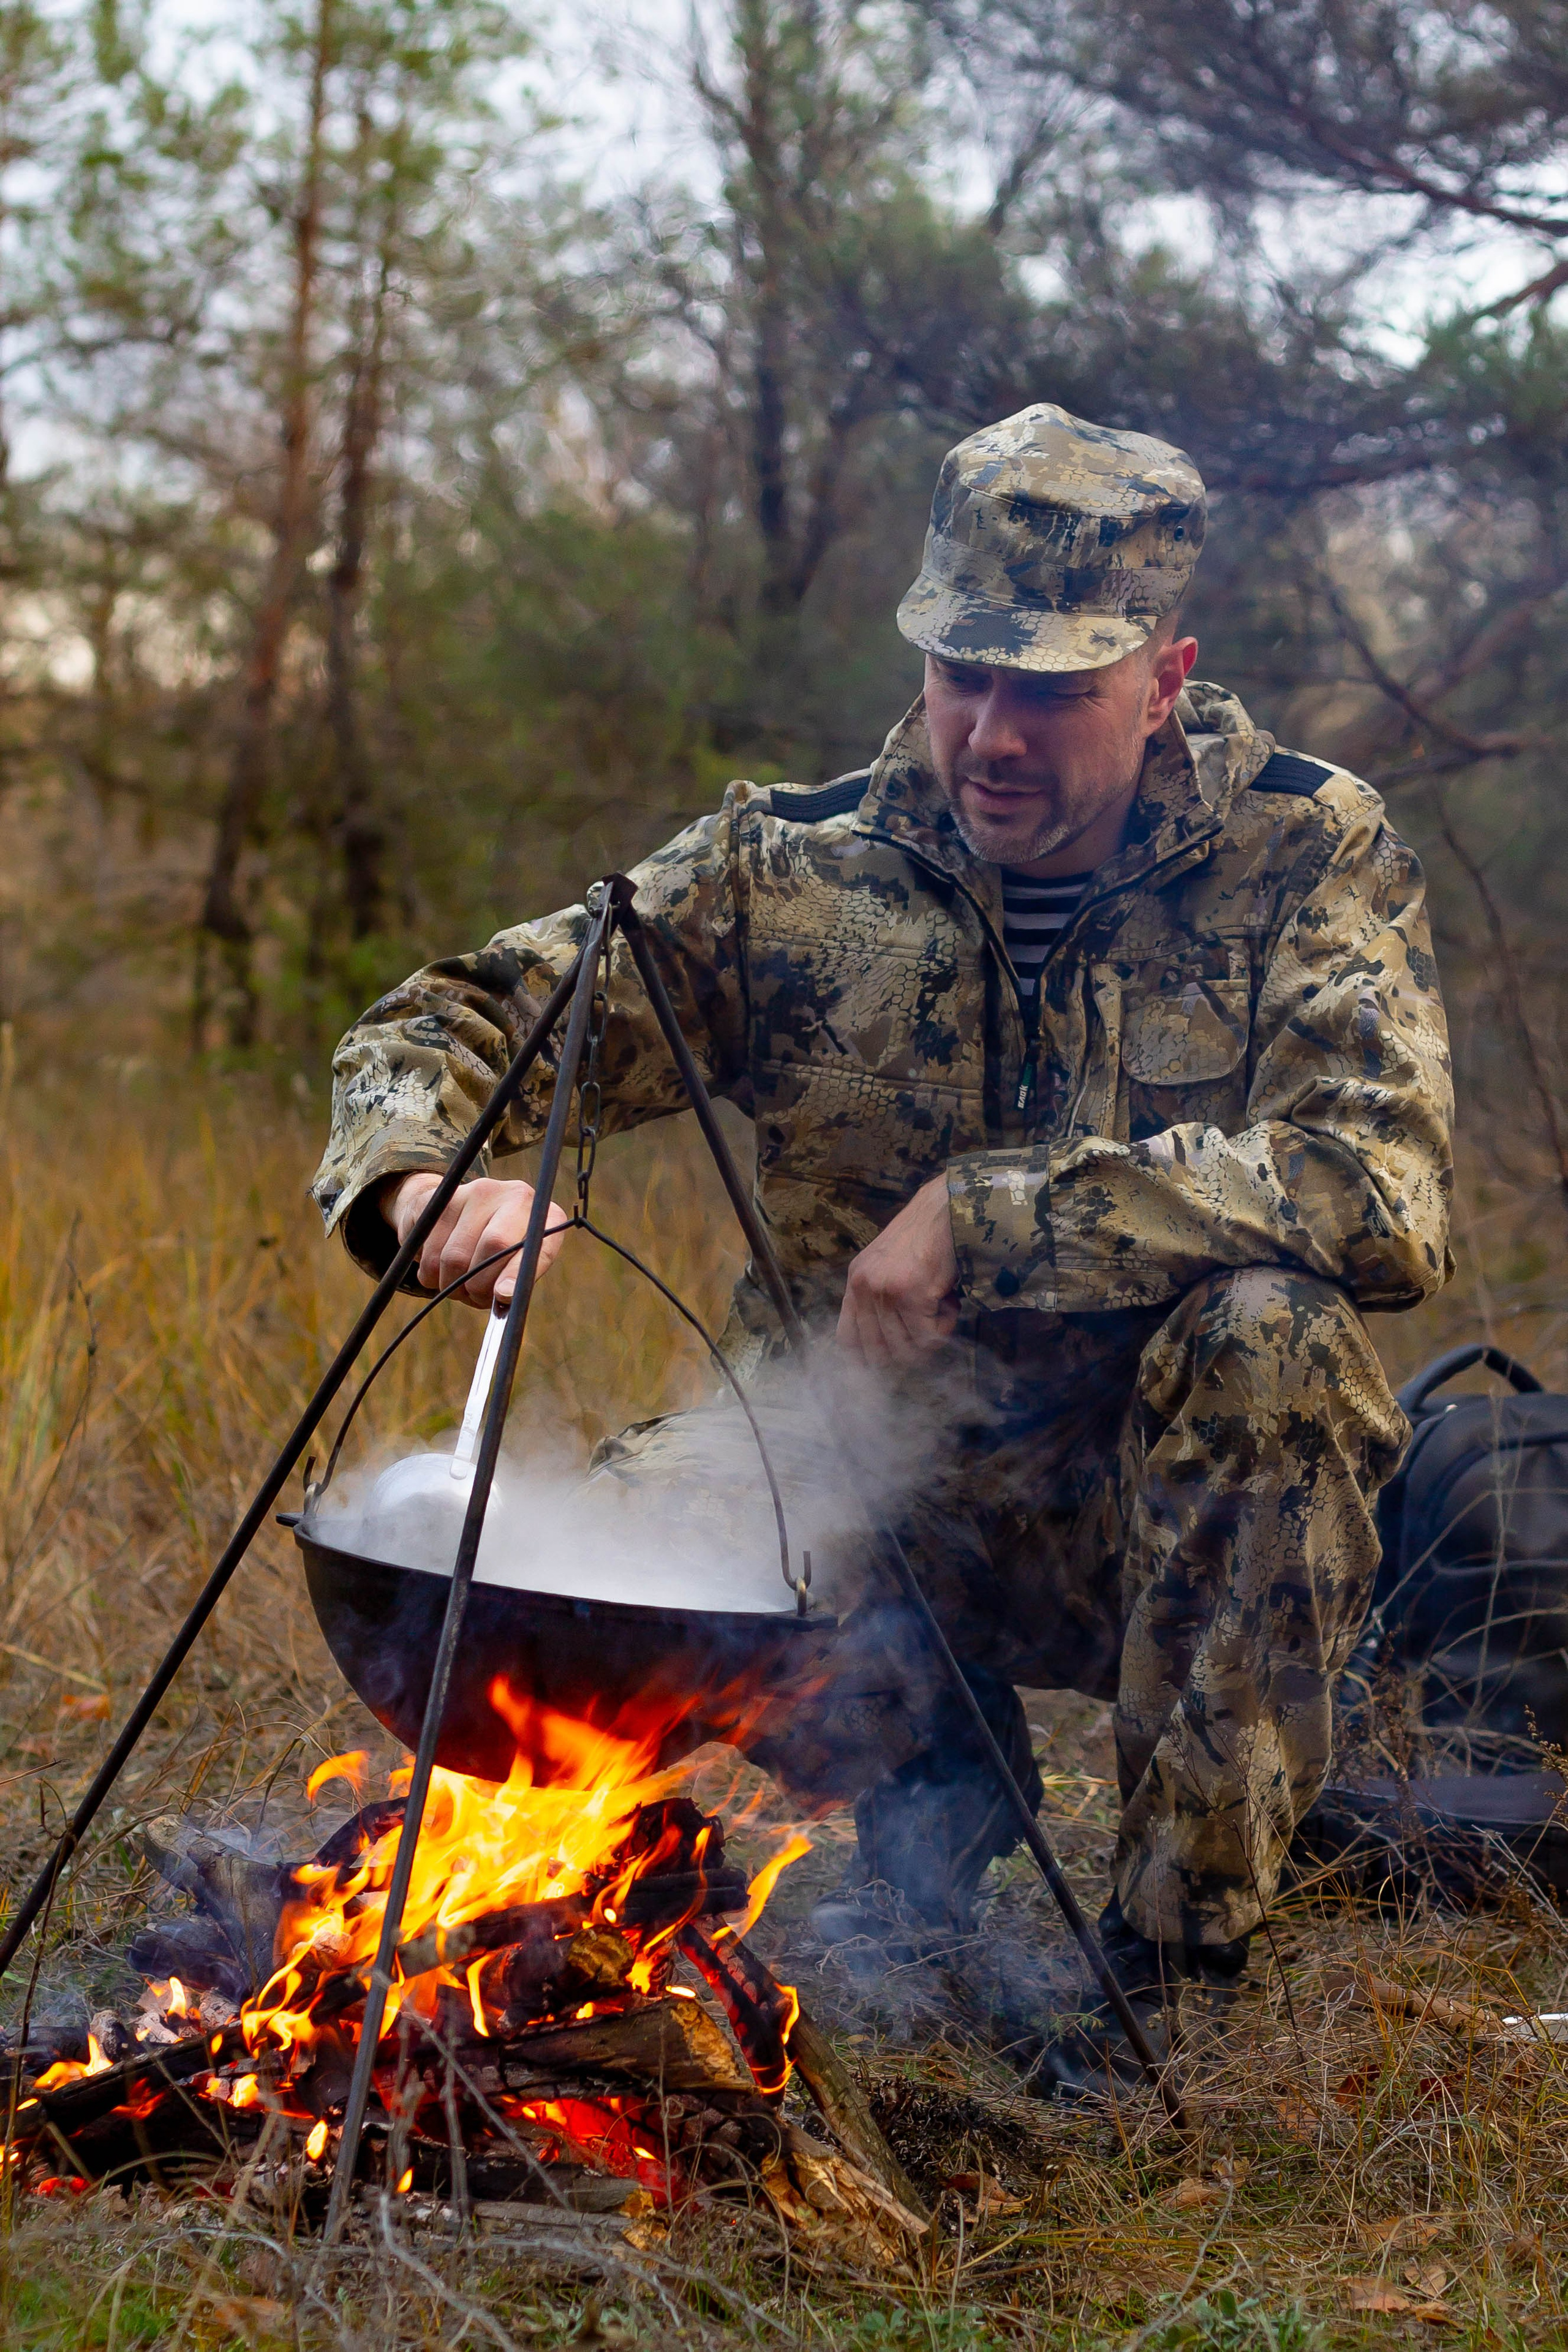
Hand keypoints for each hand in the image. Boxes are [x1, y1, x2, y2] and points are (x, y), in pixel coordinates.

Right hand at [383, 1172, 569, 1307]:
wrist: (461, 1214)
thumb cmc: (500, 1254)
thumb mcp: (518, 1266)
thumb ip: (516, 1281)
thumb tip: (502, 1296)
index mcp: (546, 1216)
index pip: (536, 1245)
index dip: (517, 1273)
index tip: (502, 1295)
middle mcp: (517, 1196)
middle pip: (494, 1244)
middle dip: (479, 1285)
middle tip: (474, 1297)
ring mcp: (479, 1191)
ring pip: (456, 1255)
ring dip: (452, 1285)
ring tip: (459, 1284)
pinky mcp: (444, 1198)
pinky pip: (430, 1252)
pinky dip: (430, 1275)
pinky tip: (439, 1269)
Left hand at [837, 1174, 959, 1367]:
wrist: (947, 1210)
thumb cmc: (925, 1237)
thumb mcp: (886, 1265)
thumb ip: (879, 1300)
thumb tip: (887, 1349)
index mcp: (855, 1282)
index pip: (846, 1338)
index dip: (863, 1361)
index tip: (880, 1372)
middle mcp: (864, 1288)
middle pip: (877, 1352)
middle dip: (906, 1354)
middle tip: (927, 1338)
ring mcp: (886, 1292)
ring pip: (906, 1349)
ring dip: (930, 1337)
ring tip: (941, 1308)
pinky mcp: (912, 1295)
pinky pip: (929, 1337)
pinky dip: (945, 1327)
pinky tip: (950, 1303)